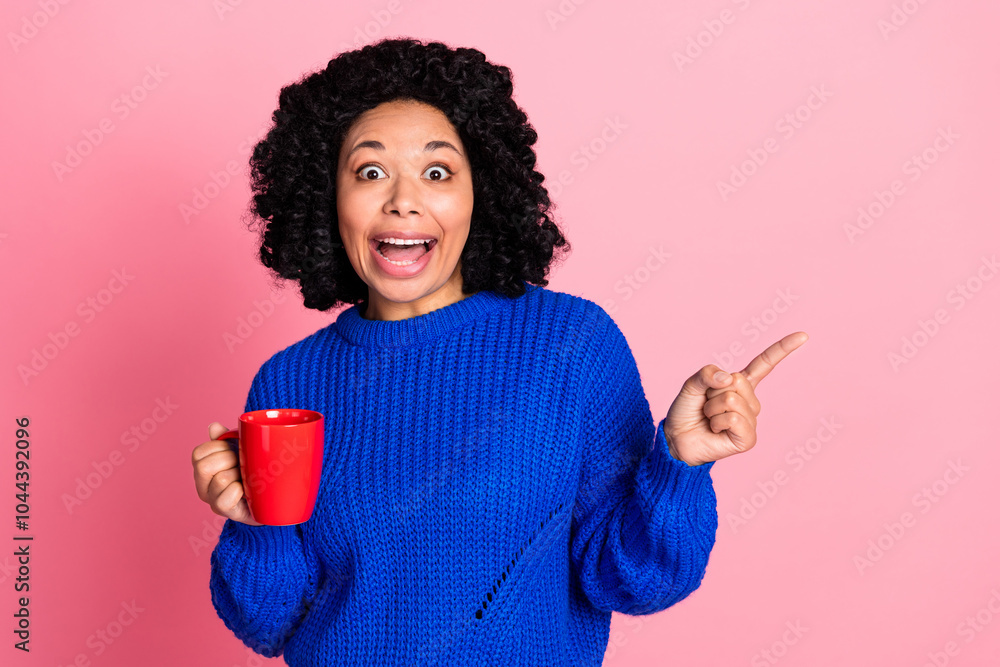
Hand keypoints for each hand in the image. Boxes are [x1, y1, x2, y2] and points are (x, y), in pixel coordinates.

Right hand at [191, 422, 262, 525]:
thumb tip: (214, 426)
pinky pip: (225, 500)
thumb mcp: (241, 451)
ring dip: (238, 475)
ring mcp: (212, 501)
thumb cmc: (253, 472)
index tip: (235, 449)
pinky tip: (247, 491)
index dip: (219, 447)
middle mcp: (203, 487)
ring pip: (220, 480)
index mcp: (203, 470)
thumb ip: (226, 438)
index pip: (199, 453)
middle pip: (204, 466)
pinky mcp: (225, 512)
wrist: (271, 498)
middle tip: (243, 464)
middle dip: (229, 460)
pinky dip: (239, 492)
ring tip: (247, 478)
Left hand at [662, 332, 808, 465]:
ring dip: (712, 408)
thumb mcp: (692, 384)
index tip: (803, 336)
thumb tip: (729, 379)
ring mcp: (751, 420)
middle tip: (706, 404)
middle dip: (713, 391)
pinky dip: (718, 422)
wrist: (676, 439)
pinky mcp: (748, 439)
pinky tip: (715, 430)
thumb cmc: (686, 411)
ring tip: (709, 418)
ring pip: (732, 400)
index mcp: (739, 384)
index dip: (782, 349)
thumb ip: (706, 374)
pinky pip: (735, 419)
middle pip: (737, 381)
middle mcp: (749, 401)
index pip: (764, 364)